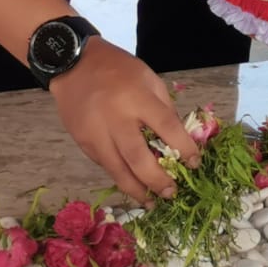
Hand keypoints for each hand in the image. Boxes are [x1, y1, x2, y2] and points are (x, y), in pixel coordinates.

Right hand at [50, 39, 200, 205]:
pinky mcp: (83, 142)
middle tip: (172, 192)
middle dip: (157, 179)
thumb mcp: (148, 79)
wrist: (72, 64)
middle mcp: (116, 119)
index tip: (195, 163)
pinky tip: (132, 185)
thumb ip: (163, 107)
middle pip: (139, 157)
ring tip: (152, 201)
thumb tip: (178, 138)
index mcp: (138, 99)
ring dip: (136, 189)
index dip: (184, 148)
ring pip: (117, 170)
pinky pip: (105, 164)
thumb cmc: (117, 69)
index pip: (167, 128)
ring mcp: (97, 133)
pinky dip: (120, 177)